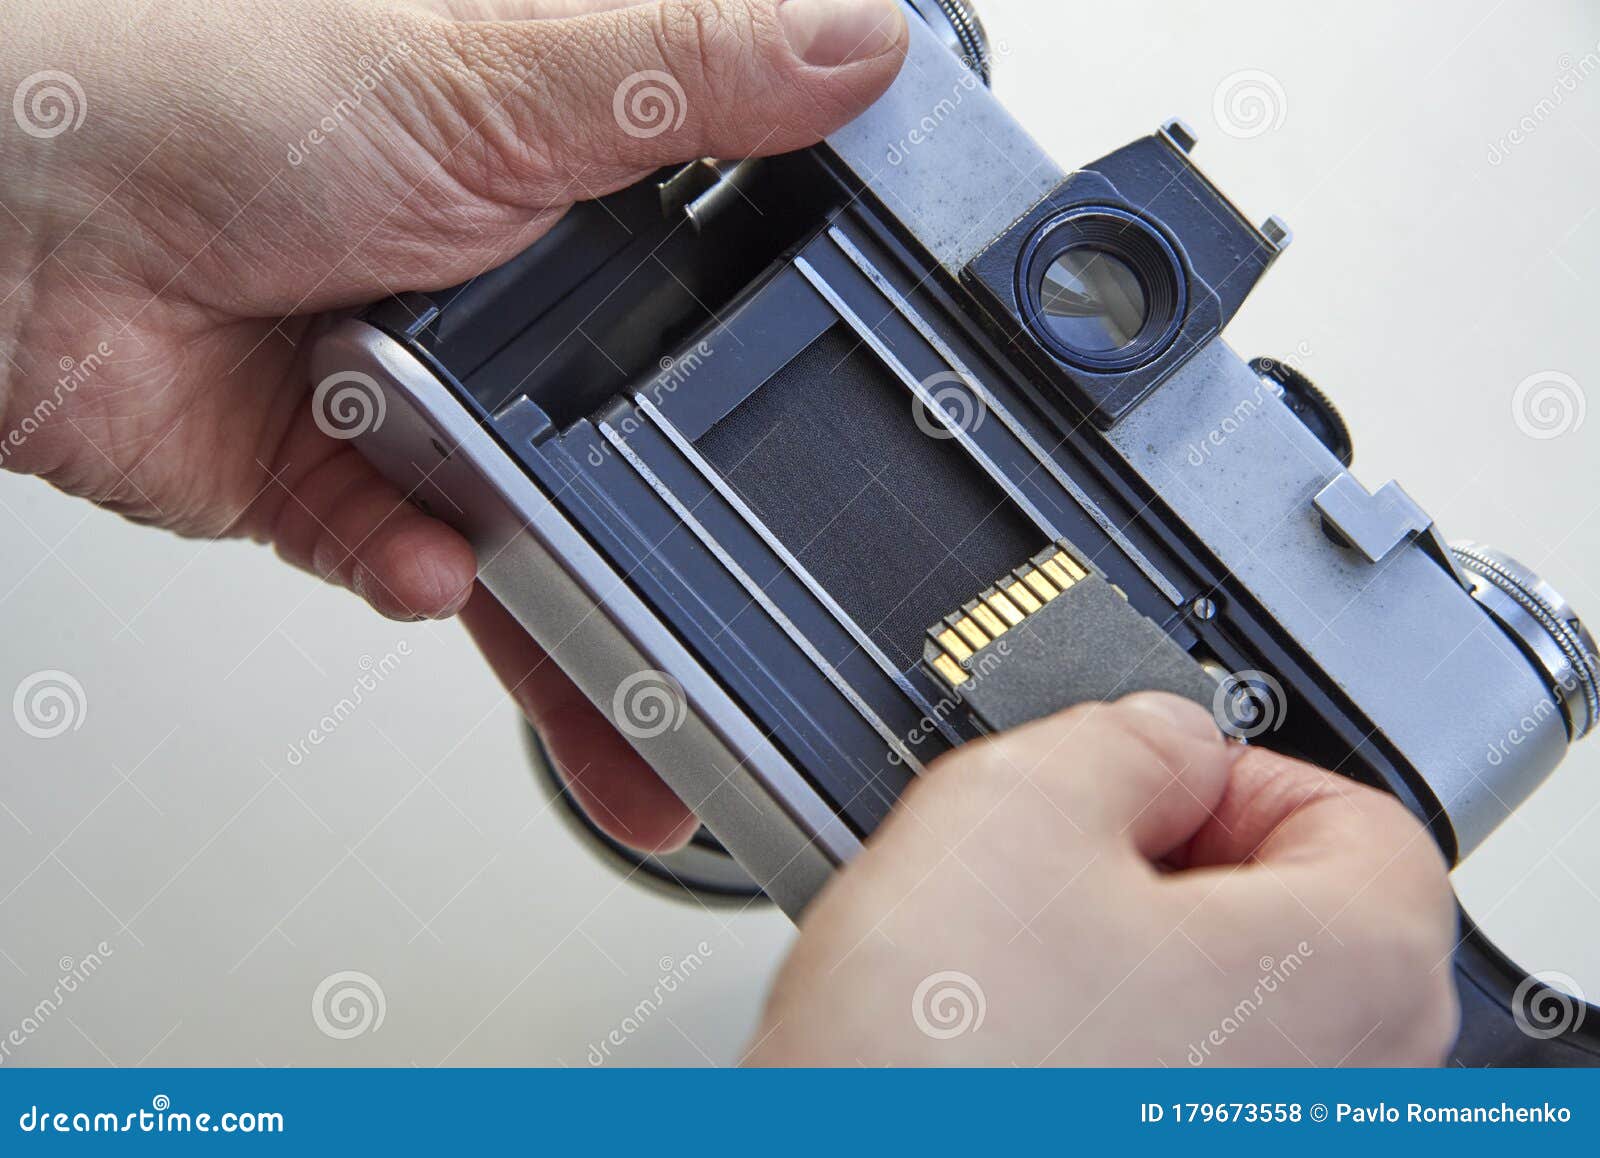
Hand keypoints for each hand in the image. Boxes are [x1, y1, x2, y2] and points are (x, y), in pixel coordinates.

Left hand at [0, 0, 907, 849]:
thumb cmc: (202, 85)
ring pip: (543, 521)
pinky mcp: (343, 477)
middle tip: (755, 571)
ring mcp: (425, 387)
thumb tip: (859, 41)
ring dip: (578, 595)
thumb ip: (688, 69)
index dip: (788, 320)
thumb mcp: (495, 67)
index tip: (854, 389)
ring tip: (635, 670)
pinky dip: (426, 568)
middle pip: (640, 419)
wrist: (6, 223)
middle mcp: (500, 281)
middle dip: (693, 503)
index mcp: (560, 166)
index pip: (721, 256)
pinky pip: (421, 558)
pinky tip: (432, 556)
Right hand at [748, 694, 1459, 1065]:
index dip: (1236, 776)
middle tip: (1063, 860)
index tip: (1146, 783)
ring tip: (1015, 962)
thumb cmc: (938, 1069)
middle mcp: (1351, 1091)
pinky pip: (1176, 1087)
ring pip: (1232, 1018)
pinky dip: (1111, 1052)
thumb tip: (1165, 741)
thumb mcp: (1018, 805)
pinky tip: (1011, 1042)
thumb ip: (1130, 737)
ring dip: (1133, 965)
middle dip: (1177, 870)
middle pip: (1302, 927)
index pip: (1362, 821)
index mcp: (1356, 976)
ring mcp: (1266, 1145)